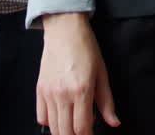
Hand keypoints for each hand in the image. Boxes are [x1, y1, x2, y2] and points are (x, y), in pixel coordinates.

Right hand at [37, 13, 119, 134]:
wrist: (64, 30)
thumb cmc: (85, 47)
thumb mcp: (102, 74)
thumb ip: (107, 102)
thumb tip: (114, 122)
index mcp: (82, 90)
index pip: (82, 128)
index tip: (91, 134)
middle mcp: (63, 94)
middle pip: (65, 132)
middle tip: (83, 132)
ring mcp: (49, 93)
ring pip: (53, 126)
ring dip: (63, 131)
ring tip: (72, 125)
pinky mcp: (39, 89)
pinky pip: (41, 116)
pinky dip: (50, 122)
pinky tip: (60, 116)